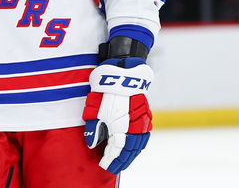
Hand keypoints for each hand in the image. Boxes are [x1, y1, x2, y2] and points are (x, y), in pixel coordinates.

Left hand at [82, 57, 152, 173]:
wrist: (124, 71)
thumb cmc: (106, 90)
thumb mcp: (94, 109)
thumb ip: (93, 128)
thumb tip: (92, 144)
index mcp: (122, 129)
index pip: (116, 151)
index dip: (110, 160)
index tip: (104, 166)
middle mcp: (135, 128)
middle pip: (129, 151)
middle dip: (122, 161)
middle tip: (114, 167)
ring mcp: (143, 121)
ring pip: (139, 144)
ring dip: (131, 154)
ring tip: (124, 160)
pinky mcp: (146, 114)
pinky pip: (144, 135)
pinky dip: (139, 144)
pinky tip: (134, 146)